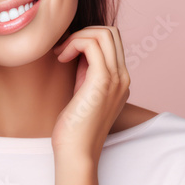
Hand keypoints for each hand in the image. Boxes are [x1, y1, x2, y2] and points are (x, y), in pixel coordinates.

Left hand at [50, 26, 130, 161]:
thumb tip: (78, 49)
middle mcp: (123, 77)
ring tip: (60, 53)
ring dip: (77, 36)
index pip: (112, 42)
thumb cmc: (74, 128)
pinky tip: (60, 58)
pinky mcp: (103, 80)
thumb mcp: (83, 93)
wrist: (76, 152)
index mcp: (120, 80)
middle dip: (83, 33)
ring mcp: (116, 78)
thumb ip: (86, 72)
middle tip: (62, 49)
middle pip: (111, 32)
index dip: (87, 38)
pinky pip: (92, 44)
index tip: (66, 51)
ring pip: (104, 33)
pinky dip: (73, 43)